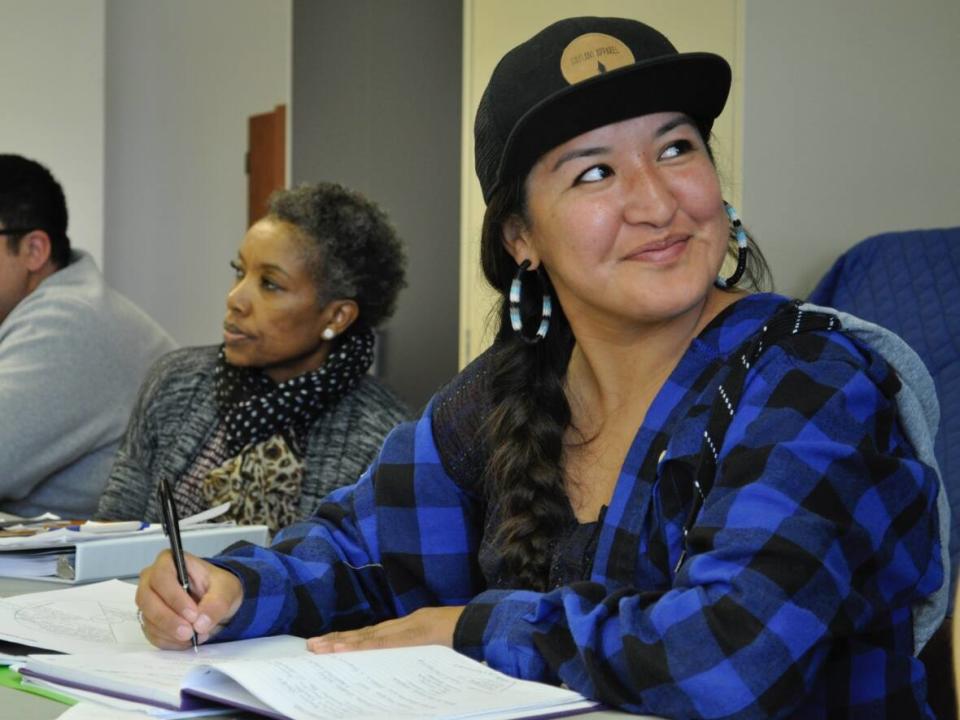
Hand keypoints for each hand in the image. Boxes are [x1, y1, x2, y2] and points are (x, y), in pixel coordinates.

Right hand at [135, 549, 242, 648]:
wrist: (219, 602)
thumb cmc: (219, 587)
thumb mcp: (227, 590)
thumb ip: (216, 604)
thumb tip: (200, 624)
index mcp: (169, 562)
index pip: (161, 576)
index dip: (174, 597)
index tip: (193, 614)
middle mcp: (152, 579)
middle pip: (147, 599)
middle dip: (168, 619)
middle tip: (190, 633)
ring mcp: (148, 601)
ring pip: (148, 619)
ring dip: (170, 633)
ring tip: (194, 637)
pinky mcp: (150, 620)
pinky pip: (152, 634)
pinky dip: (169, 641)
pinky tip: (185, 641)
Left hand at [307, 606, 464, 653]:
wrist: (482, 625)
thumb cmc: (466, 639)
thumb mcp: (439, 647)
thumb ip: (423, 651)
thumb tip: (407, 666)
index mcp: (410, 629)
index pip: (374, 636)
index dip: (351, 640)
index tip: (329, 644)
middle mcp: (404, 626)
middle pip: (365, 634)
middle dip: (338, 640)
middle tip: (312, 646)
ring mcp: (406, 629)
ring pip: (367, 637)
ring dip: (341, 643)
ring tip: (319, 648)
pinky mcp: (410, 635)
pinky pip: (381, 643)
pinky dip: (360, 645)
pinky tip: (341, 649)